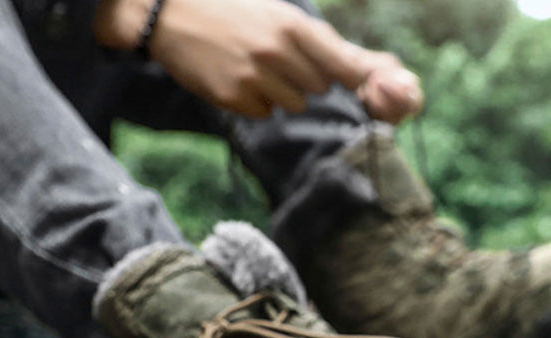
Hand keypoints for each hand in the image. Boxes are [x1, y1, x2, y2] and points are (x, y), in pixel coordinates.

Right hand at [94, 0, 422, 122]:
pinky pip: (264, 113)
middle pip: (318, 89)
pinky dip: (256, 102)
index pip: (343, 66)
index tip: (380, 93)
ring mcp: (256, 79)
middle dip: (307, 79)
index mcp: (293, 28)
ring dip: (281, 92)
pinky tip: (236, 77)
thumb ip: (319, 45)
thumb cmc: (233, 11)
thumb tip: (365, 74)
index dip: (361, 82)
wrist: (170, 14)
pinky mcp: (236, 100)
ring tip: (254, 66)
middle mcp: (278, 54)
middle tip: (279, 59)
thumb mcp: (277, 14)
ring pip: (293, 105)